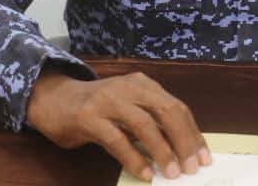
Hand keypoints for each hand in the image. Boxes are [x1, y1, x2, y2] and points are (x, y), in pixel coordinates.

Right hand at [26, 68, 211, 181]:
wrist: (53, 99)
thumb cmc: (95, 108)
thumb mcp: (127, 108)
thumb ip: (149, 121)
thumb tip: (179, 150)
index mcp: (142, 84)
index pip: (177, 107)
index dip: (193, 133)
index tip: (204, 157)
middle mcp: (128, 87)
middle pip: (167, 111)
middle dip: (184, 141)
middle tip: (193, 167)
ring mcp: (107, 100)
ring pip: (144, 124)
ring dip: (162, 151)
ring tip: (172, 173)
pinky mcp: (88, 116)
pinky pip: (117, 139)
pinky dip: (133, 158)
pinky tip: (144, 173)